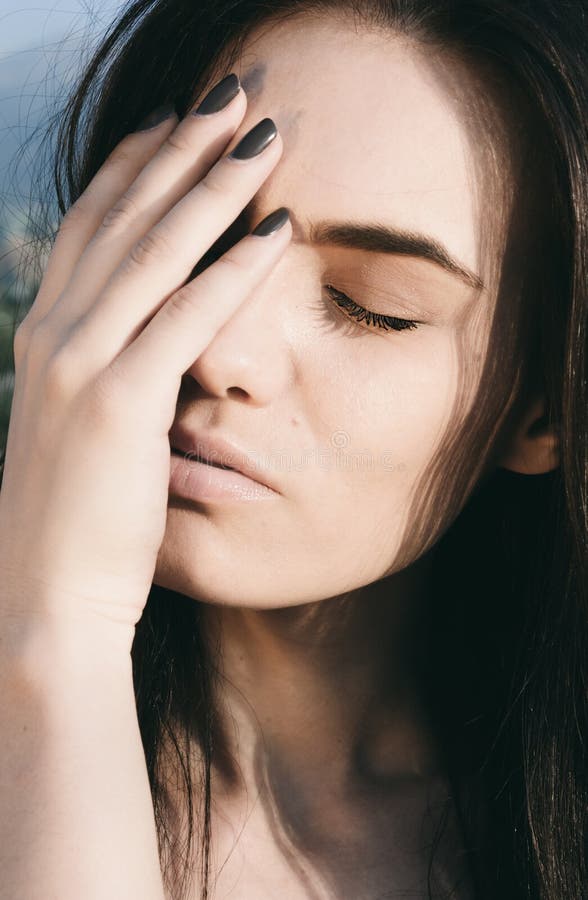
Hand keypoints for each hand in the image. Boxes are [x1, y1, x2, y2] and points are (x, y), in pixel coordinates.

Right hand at [0, 82, 290, 635]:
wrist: (43, 598)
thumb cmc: (70, 520)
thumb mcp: (74, 428)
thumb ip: (99, 373)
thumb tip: (137, 346)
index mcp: (43, 334)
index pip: (92, 226)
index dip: (136, 166)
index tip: (179, 123)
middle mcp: (53, 333)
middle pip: (123, 216)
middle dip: (180, 148)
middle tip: (234, 95)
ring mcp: (80, 365)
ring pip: (153, 250)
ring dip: (212, 184)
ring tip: (264, 133)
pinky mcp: (118, 404)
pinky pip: (185, 319)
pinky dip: (233, 270)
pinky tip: (277, 230)